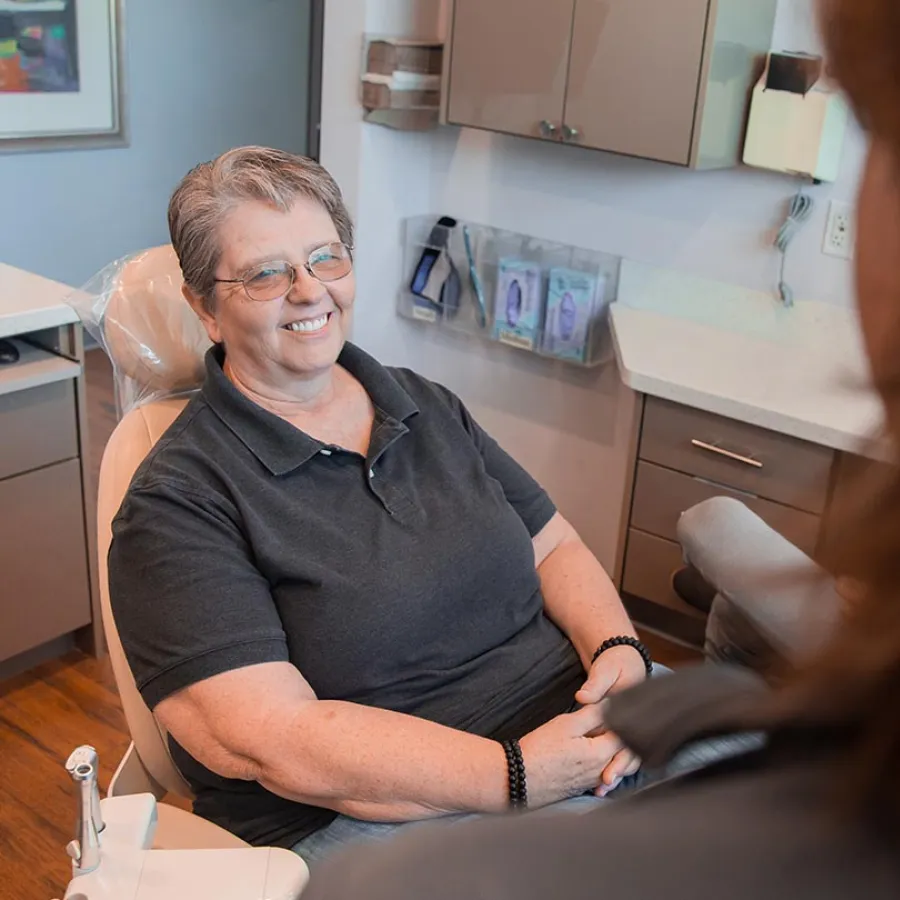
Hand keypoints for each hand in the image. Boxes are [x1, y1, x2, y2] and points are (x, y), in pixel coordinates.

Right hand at [518, 705, 626, 806]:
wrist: (518, 778)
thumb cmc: (540, 749)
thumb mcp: (566, 724)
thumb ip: (592, 714)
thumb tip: (611, 705)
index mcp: (601, 754)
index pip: (626, 736)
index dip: (623, 720)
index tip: (617, 710)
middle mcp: (601, 772)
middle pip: (625, 755)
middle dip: (624, 738)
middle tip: (611, 722)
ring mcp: (591, 783)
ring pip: (614, 766)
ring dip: (612, 752)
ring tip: (598, 735)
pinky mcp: (581, 788)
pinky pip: (601, 775)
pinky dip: (603, 764)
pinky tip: (588, 752)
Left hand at [575, 645, 647, 794]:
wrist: (622, 657)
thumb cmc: (616, 663)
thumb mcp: (605, 670)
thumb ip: (596, 684)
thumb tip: (583, 696)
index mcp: (634, 709)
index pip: (628, 738)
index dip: (618, 758)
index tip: (607, 774)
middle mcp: (635, 720)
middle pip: (628, 752)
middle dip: (616, 770)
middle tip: (603, 786)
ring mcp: (630, 725)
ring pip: (625, 754)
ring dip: (614, 770)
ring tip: (599, 790)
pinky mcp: (620, 727)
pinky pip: (618, 748)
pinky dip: (610, 761)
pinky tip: (599, 778)